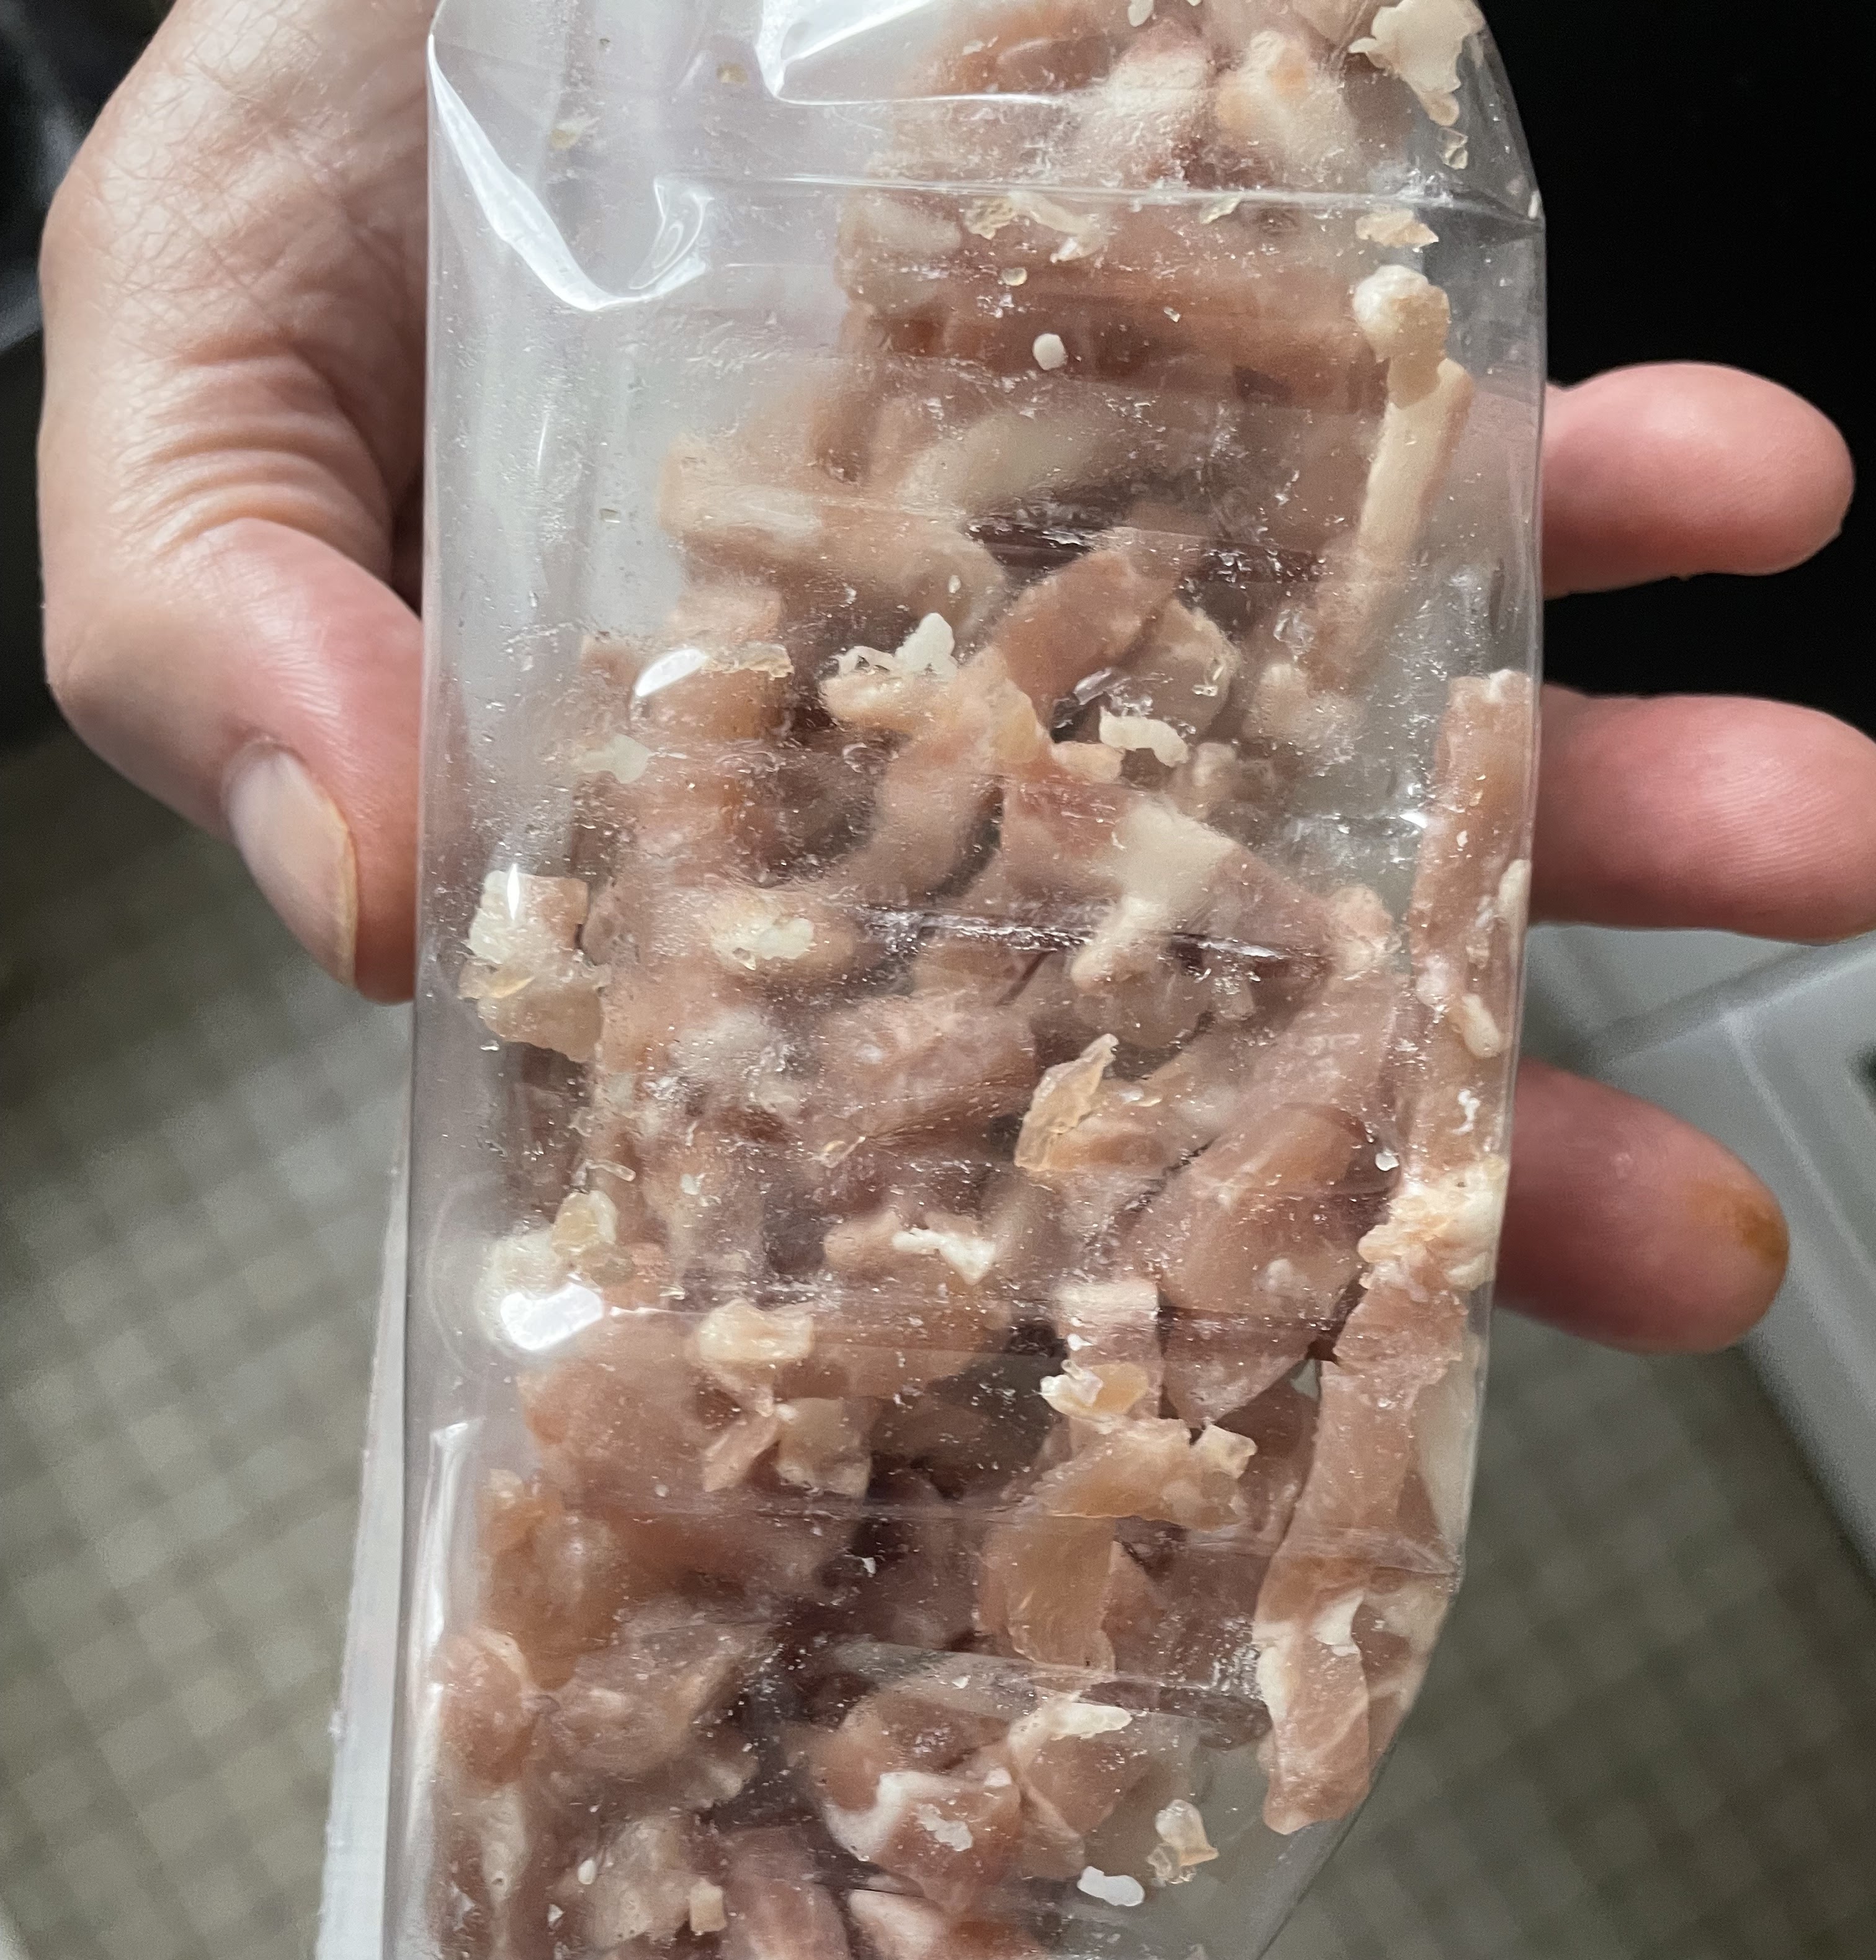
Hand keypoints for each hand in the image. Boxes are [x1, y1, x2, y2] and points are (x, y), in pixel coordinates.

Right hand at [38, 2, 1871, 1351]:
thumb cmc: (320, 138)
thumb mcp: (190, 360)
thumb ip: (215, 633)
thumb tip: (362, 891)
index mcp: (704, 846)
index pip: (907, 1125)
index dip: (1087, 1297)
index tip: (1280, 1420)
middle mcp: (939, 752)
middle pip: (1205, 994)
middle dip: (1452, 1122)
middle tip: (1682, 1238)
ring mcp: (1118, 564)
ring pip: (1376, 752)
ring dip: (1615, 817)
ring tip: (1803, 846)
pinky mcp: (1236, 357)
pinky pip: (1448, 443)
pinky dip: (1606, 471)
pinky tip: (1730, 486)